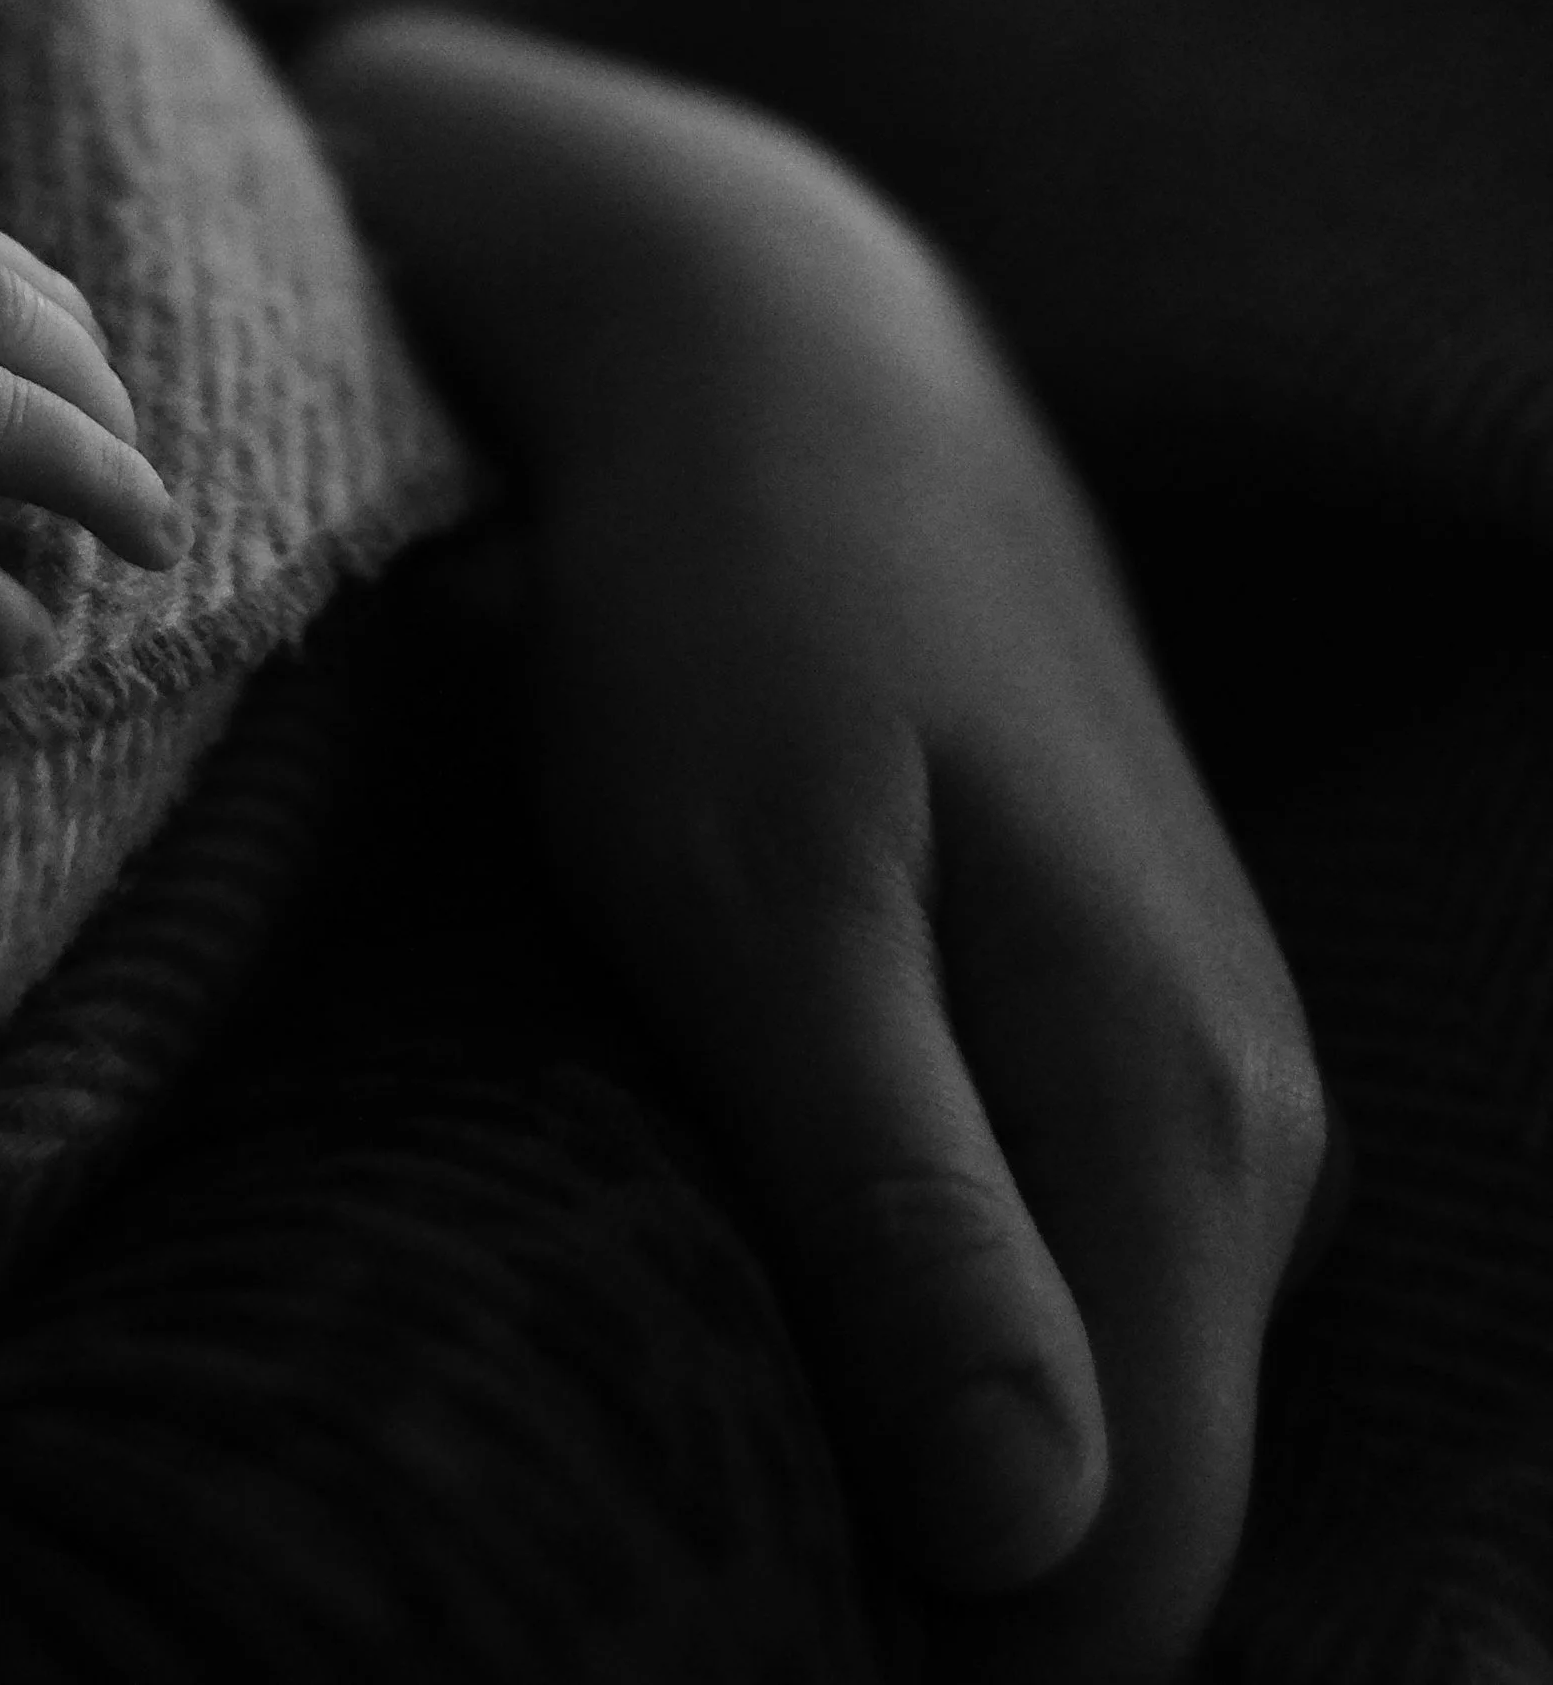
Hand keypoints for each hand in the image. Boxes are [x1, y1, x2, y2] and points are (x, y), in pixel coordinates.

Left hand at [529, 105, 1329, 1683]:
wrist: (791, 348)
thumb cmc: (726, 606)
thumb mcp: (751, 896)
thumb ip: (904, 1208)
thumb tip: (1036, 1537)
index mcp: (1180, 1126)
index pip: (1122, 1593)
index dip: (902, 1644)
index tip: (691, 1553)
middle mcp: (1253, 1136)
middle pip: (1120, 1523)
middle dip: (899, 1549)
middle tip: (652, 1407)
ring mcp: (1215, 1078)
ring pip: (1093, 1405)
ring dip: (899, 1417)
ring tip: (684, 1272)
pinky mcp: (1143, 1029)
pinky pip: (1074, 1277)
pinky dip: (925, 1300)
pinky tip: (768, 1180)